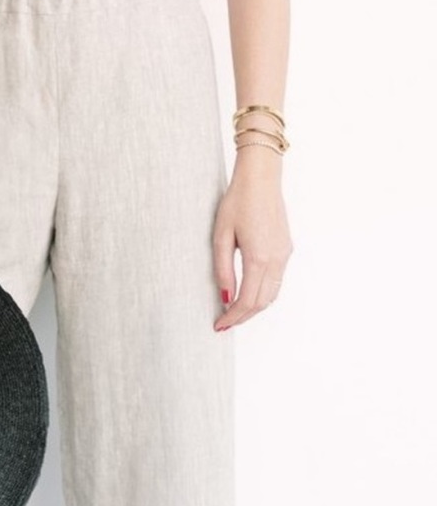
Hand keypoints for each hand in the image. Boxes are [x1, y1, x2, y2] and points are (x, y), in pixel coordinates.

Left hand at [212, 151, 293, 330]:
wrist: (261, 179)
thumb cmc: (238, 203)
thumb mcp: (221, 237)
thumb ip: (223, 270)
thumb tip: (225, 297)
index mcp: (259, 258)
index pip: (247, 300)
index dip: (233, 317)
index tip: (219, 325)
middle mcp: (276, 259)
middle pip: (262, 303)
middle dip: (243, 317)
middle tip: (225, 324)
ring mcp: (284, 255)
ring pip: (272, 294)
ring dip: (254, 308)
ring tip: (234, 314)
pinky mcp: (286, 249)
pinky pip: (276, 281)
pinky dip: (263, 294)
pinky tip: (248, 295)